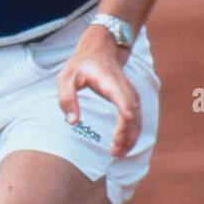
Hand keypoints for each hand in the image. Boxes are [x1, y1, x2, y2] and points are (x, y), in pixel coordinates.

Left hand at [56, 25, 140, 158]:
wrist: (100, 50)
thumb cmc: (80, 65)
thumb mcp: (65, 77)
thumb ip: (66, 98)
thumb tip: (72, 122)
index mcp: (109, 81)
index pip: (123, 98)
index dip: (126, 112)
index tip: (124, 126)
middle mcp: (125, 89)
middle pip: (132, 114)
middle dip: (126, 134)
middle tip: (114, 152)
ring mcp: (131, 95)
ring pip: (137, 119)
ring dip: (130, 138)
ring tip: (117, 154)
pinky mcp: (132, 101)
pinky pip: (136, 120)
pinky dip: (132, 134)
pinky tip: (123, 147)